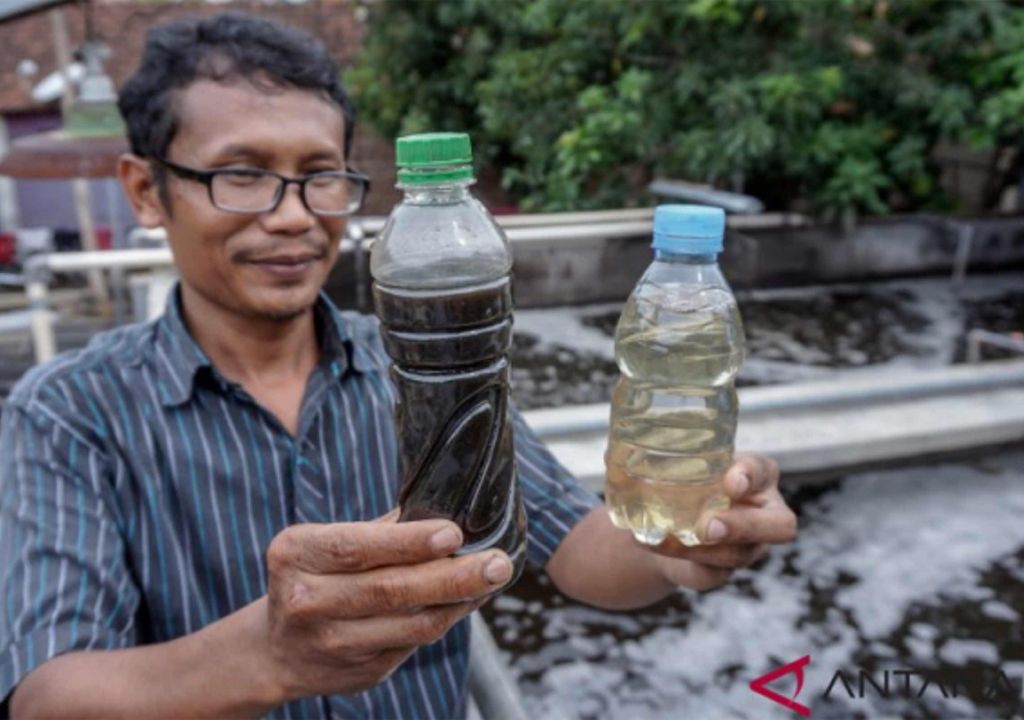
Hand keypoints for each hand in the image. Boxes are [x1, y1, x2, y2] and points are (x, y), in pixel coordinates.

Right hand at [260, 514, 511, 701]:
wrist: (278, 649)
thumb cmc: (318, 575)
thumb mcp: (329, 540)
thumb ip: (383, 528)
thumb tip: (448, 506)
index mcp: (297, 554)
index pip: (358, 547)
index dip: (409, 542)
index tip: (454, 533)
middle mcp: (306, 600)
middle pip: (391, 590)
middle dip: (453, 576)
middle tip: (497, 562)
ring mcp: (331, 643)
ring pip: (411, 624)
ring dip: (459, 602)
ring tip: (491, 580)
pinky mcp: (358, 673)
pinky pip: (414, 644)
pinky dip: (446, 621)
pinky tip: (466, 603)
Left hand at [651, 453, 796, 590]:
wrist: (666, 522)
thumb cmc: (680, 480)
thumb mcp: (673, 464)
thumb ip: (651, 457)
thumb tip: (611, 454)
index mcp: (757, 476)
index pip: (764, 471)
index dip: (751, 476)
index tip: (730, 479)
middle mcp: (762, 513)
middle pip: (779, 526)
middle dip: (745, 526)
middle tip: (709, 526)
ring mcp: (748, 547)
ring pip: (739, 554)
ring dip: (703, 548)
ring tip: (668, 537)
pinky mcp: (723, 571)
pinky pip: (712, 573)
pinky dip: (681, 560)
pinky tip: (655, 545)